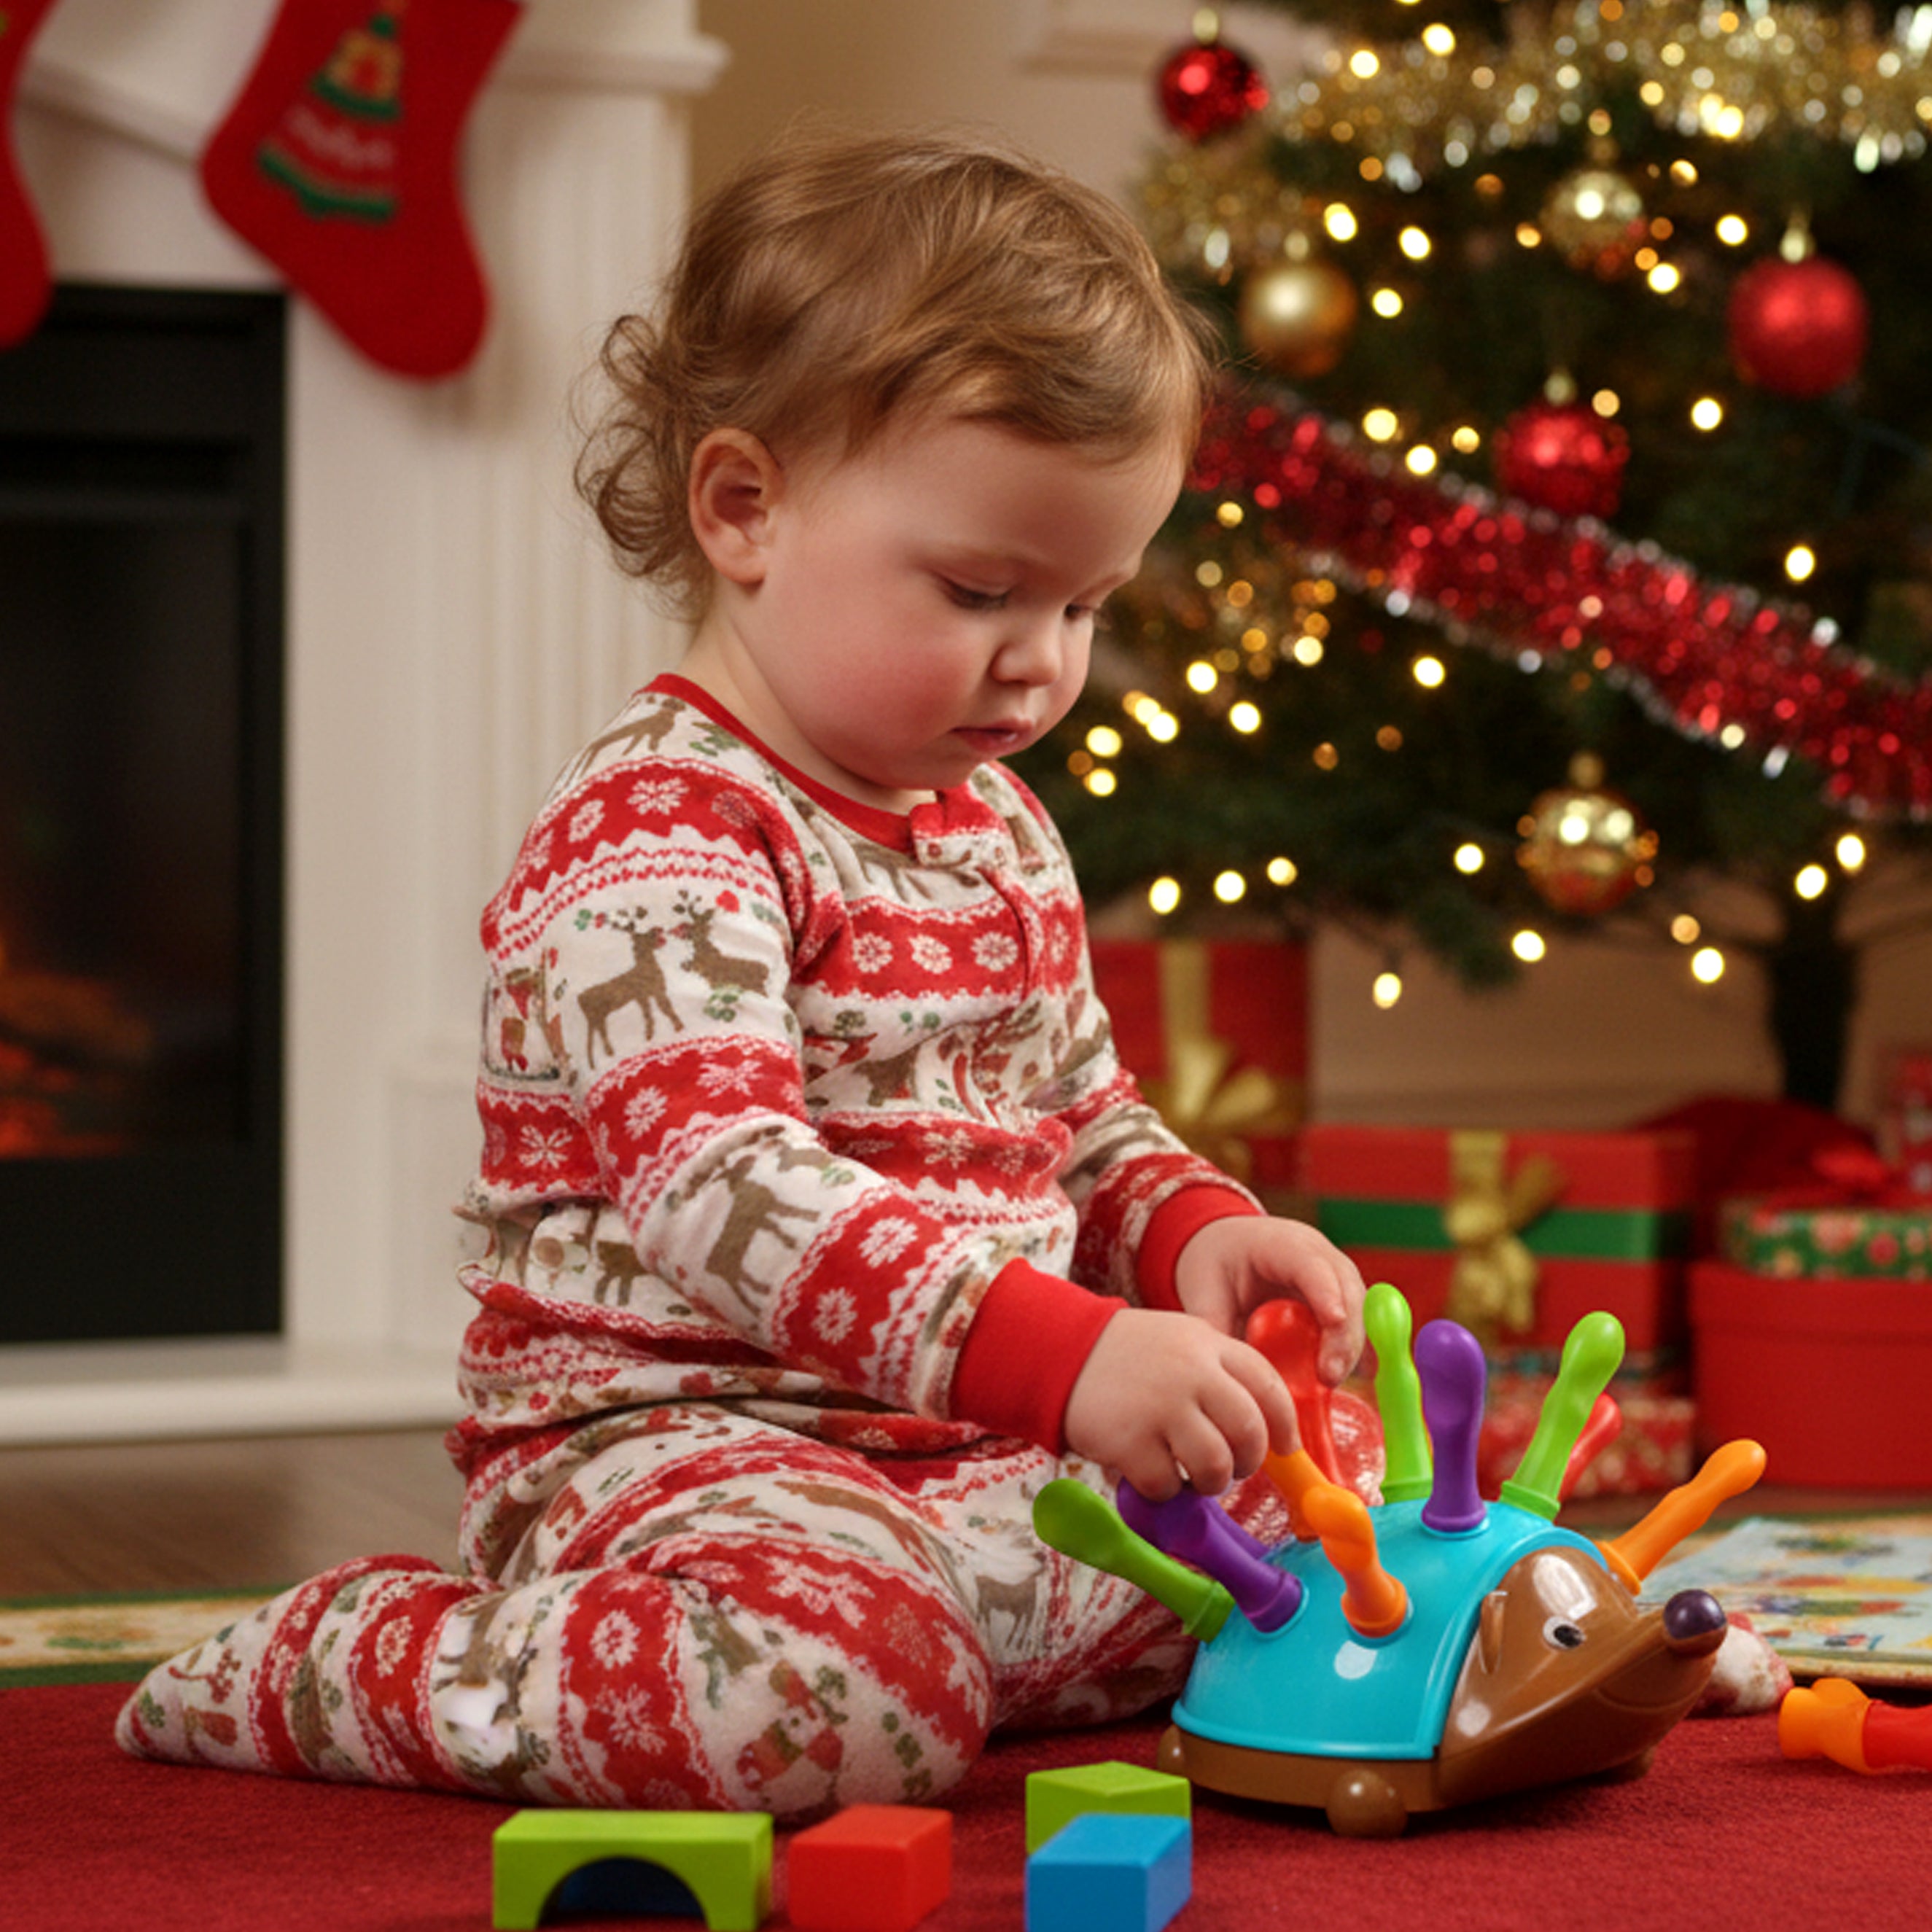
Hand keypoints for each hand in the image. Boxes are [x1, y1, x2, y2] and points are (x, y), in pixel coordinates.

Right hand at [1062, 1307, 1297, 1501]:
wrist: (1059, 1351)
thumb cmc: (1126, 1355)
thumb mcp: (1179, 1341)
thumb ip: (1219, 1371)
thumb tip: (1262, 1427)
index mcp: (1208, 1344)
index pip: (1267, 1386)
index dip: (1284, 1423)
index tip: (1285, 1447)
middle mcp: (1192, 1373)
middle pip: (1248, 1432)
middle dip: (1247, 1461)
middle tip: (1230, 1467)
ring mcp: (1161, 1407)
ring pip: (1215, 1467)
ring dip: (1208, 1483)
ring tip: (1189, 1476)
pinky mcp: (1129, 1441)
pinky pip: (1166, 1486)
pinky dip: (1162, 1490)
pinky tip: (1148, 1472)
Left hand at [1172, 1215, 1366, 1385]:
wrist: (1226, 1245)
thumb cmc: (1215, 1265)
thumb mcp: (1205, 1292)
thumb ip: (1217, 1329)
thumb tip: (1229, 1377)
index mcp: (1280, 1244)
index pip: (1310, 1263)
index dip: (1326, 1291)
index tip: (1334, 1322)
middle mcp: (1317, 1254)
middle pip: (1346, 1288)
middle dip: (1344, 1333)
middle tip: (1329, 1376)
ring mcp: (1335, 1274)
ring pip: (1359, 1308)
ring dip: (1352, 1346)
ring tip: (1332, 1381)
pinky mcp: (1342, 1297)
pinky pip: (1360, 1322)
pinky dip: (1361, 1347)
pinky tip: (1360, 1375)